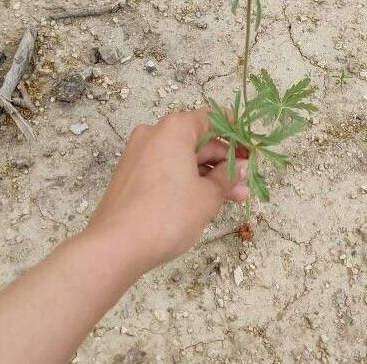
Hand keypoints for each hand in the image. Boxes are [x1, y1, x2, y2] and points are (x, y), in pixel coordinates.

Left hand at [85, 109, 248, 275]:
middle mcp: (155, 134)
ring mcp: (140, 154)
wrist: (114, 247)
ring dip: (209, 175)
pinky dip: (188, 180)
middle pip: (199, 140)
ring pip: (184, 158)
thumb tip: (241, 167)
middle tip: (245, 182)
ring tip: (234, 198)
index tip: (251, 152)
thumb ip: (228, 177)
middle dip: (225, 162)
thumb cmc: (167, 215)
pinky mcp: (132, 175)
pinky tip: (206, 200)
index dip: (236, 134)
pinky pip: (168, 169)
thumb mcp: (208, 196)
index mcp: (175, 129)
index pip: (213, 118)